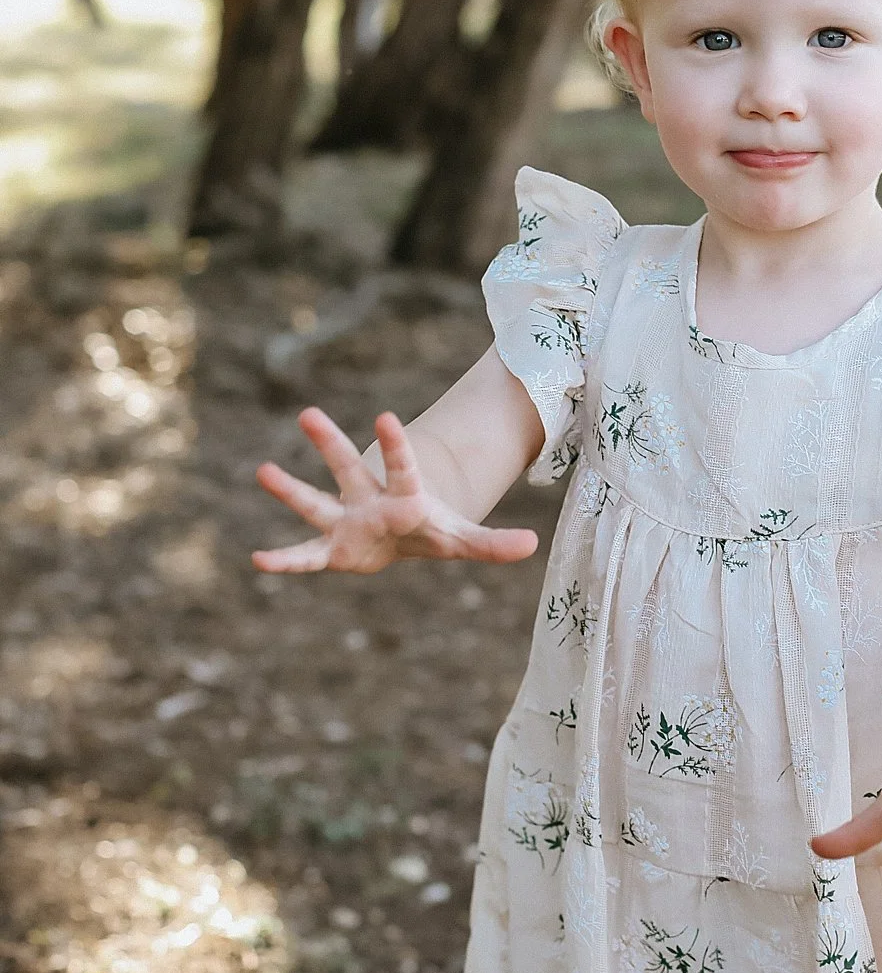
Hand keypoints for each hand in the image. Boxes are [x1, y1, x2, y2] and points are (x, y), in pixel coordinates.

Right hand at [252, 408, 538, 574]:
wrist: (404, 538)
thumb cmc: (431, 531)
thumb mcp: (463, 539)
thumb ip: (493, 543)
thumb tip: (532, 545)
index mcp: (403, 495)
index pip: (402, 466)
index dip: (395, 446)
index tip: (385, 418)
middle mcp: (368, 500)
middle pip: (348, 468)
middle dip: (330, 443)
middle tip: (307, 413)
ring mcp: (345, 520)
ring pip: (316, 502)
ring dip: (290, 489)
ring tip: (263, 470)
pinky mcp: (331, 549)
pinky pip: (305, 555)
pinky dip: (284, 560)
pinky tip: (258, 559)